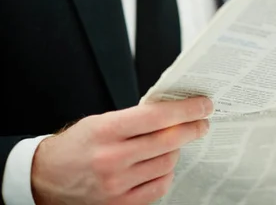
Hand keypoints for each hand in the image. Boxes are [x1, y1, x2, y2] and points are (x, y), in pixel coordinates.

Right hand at [31, 97, 212, 204]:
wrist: (46, 179)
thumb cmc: (77, 146)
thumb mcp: (101, 122)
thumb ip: (135, 118)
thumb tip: (175, 112)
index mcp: (106, 131)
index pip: (157, 116)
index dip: (186, 110)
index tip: (203, 105)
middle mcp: (112, 159)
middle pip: (168, 141)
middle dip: (192, 129)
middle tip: (202, 122)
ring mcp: (117, 185)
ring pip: (168, 163)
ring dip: (176, 151)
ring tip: (172, 144)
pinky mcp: (121, 204)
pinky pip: (160, 186)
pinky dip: (166, 173)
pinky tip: (161, 165)